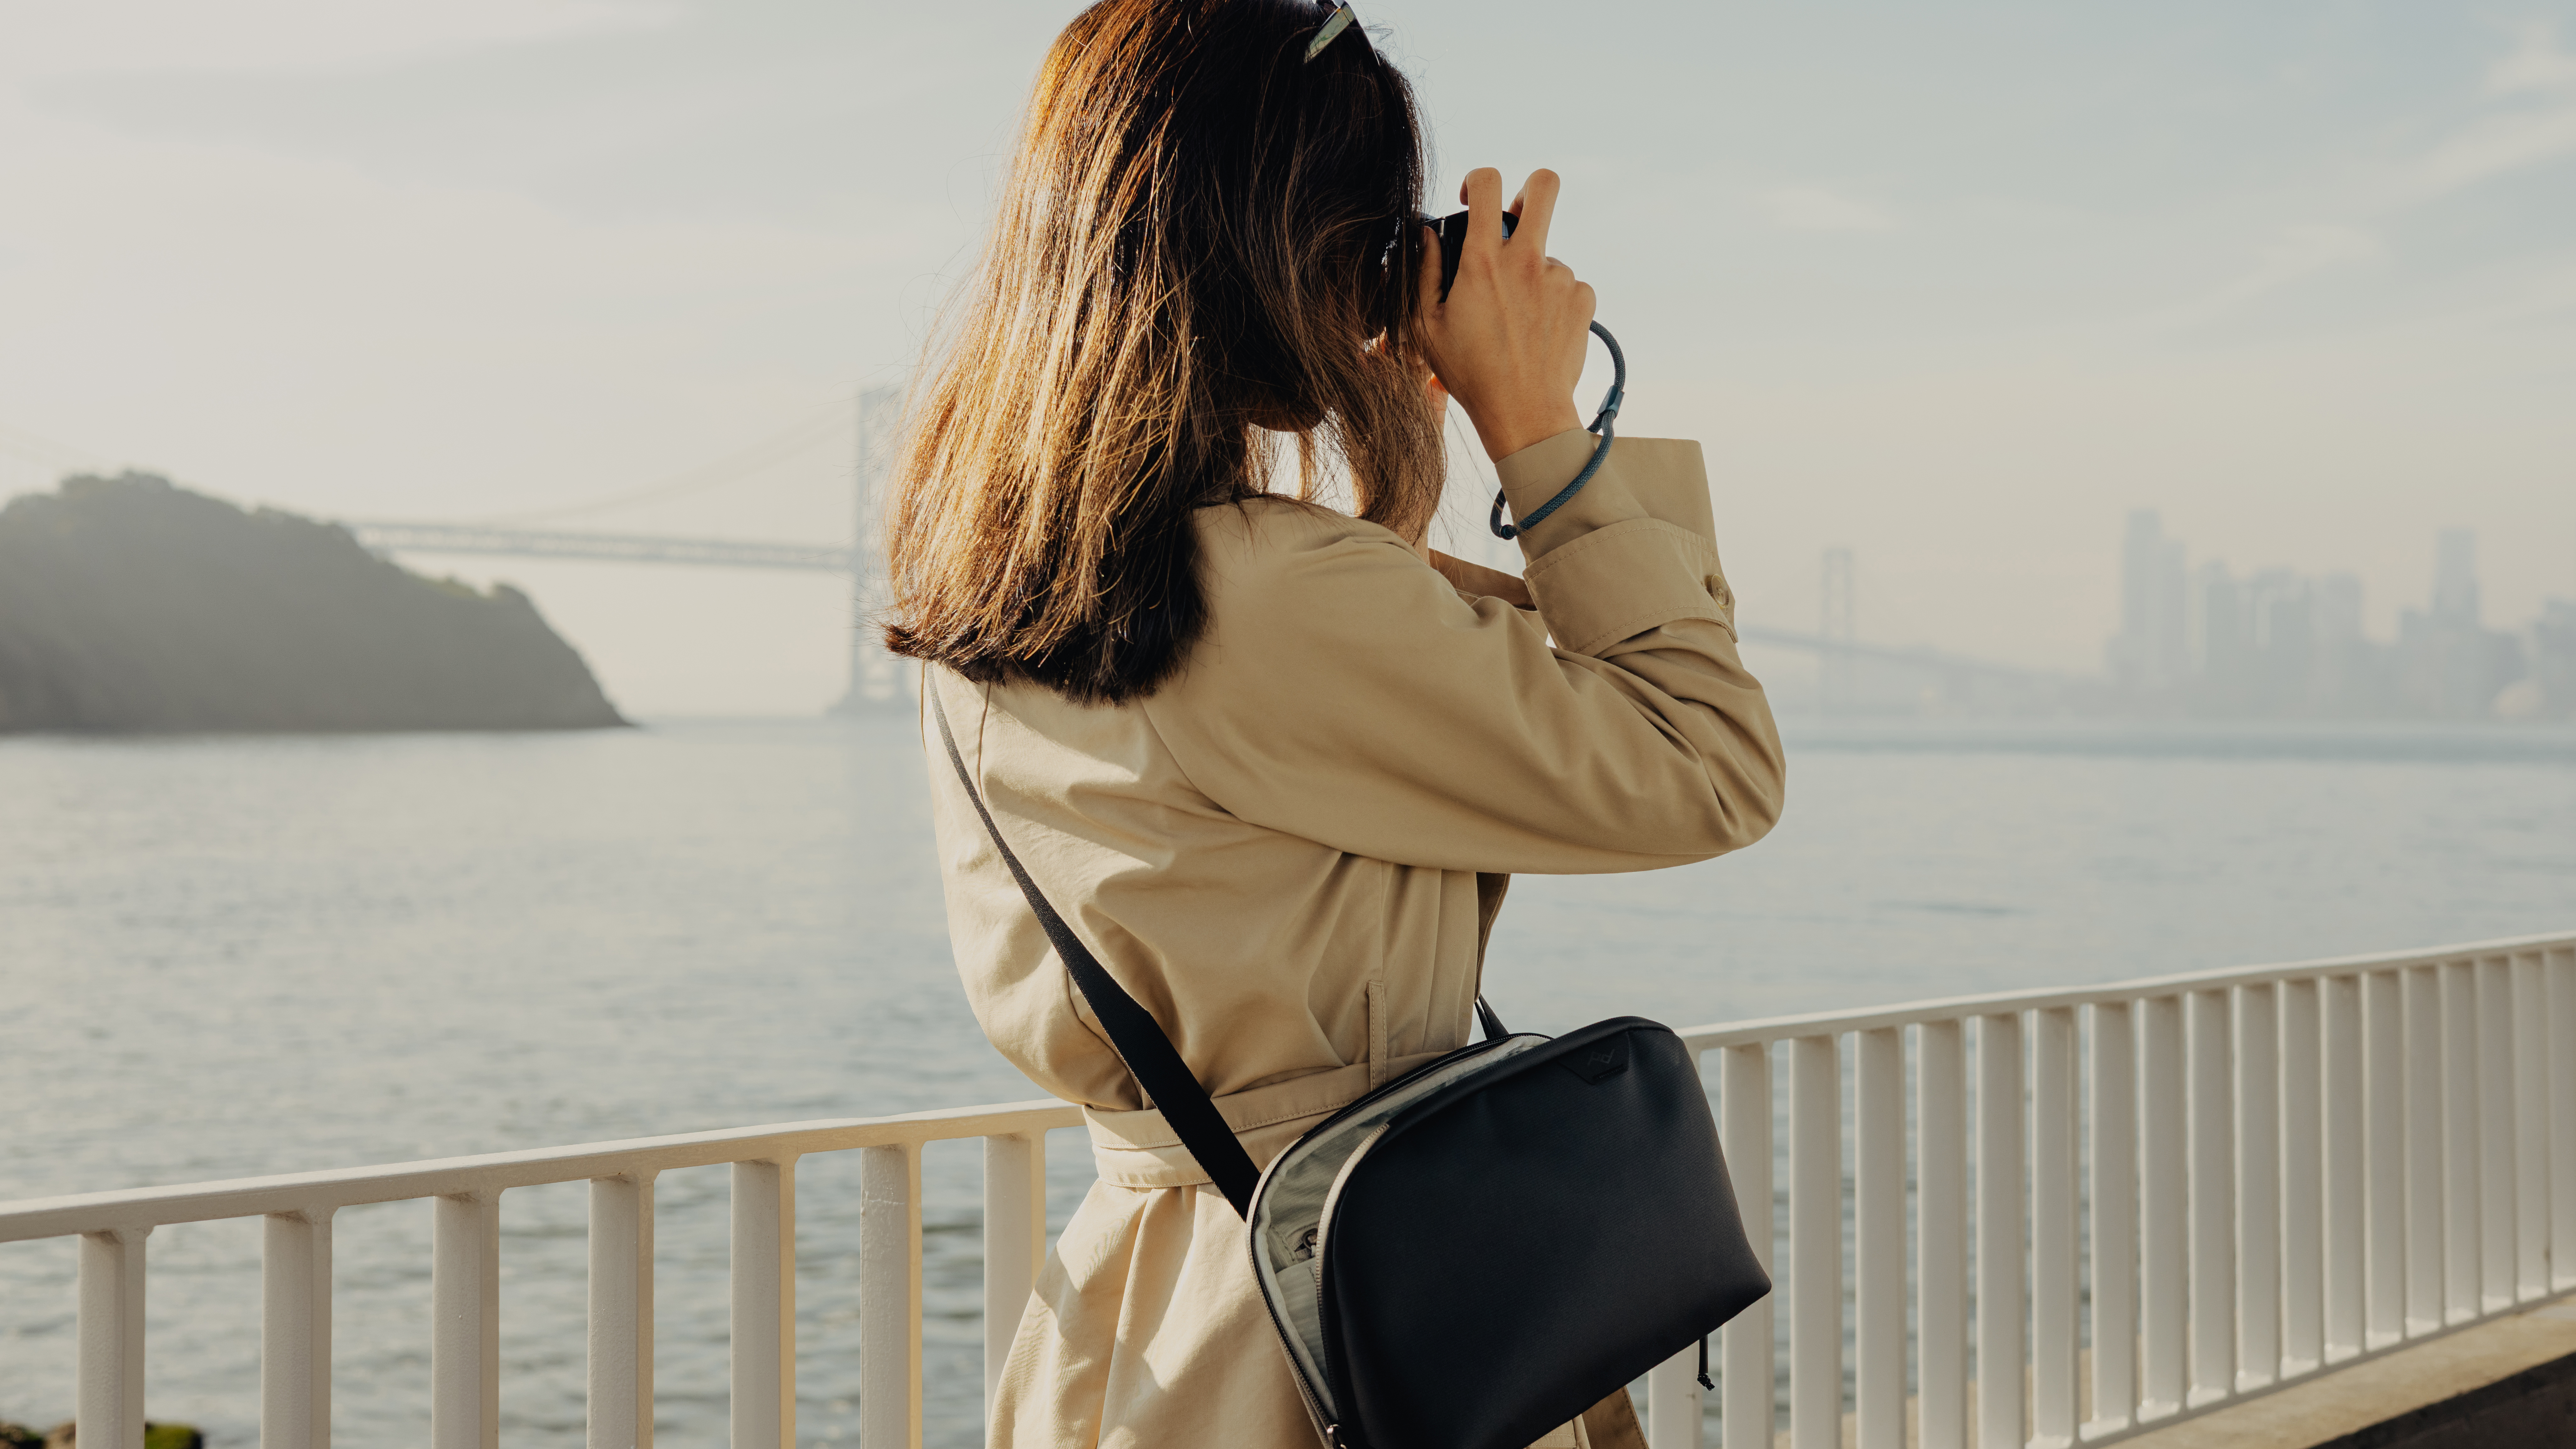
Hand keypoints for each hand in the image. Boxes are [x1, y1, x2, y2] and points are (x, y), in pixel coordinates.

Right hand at [1415, 168, 1591, 461]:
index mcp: (1484, 261)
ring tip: (1516, 317)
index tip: (1473, 199)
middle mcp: (1528, 261)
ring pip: (1548, 253)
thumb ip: (1425, 272)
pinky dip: (1553, 299)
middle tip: (1517, 217)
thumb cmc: (1470, 374)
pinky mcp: (1583, 299)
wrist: (1524, 414)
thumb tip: (1426, 235)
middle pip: (1545, 185)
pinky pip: (1567, 284)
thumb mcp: (1427, 326)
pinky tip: (1537, 329)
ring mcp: (1561, 278)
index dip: (1478, 180)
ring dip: (1533, 273)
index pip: (1489, 183)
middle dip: (1530, 190)